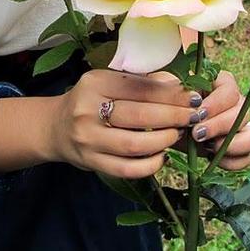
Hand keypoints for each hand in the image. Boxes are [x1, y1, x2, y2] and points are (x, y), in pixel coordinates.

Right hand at [49, 68, 217, 178]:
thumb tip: (176, 84)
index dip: (170, 93)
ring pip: (134, 144)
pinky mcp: (90, 162)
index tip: (192, 96)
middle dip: (173, 116)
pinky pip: (126, 169)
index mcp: (94, 82)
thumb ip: (140, 81)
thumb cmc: (90, 99)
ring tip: (178, 134)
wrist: (55, 126)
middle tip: (193, 116)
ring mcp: (88, 139)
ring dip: (164, 140)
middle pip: (139, 115)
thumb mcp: (108, 81)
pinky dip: (149, 165)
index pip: (139, 87)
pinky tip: (162, 156)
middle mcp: (88, 109)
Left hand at [150, 70, 249, 169]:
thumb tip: (191, 96)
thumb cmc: (166, 104)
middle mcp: (235, 104)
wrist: (165, 127)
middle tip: (196, 133)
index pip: (231, 90)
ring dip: (232, 144)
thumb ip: (175, 89)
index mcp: (220, 84)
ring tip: (210, 147)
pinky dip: (233, 161)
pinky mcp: (237, 149)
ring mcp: (240, 128)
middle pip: (243, 114)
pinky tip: (212, 159)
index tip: (198, 113)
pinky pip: (247, 158)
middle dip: (219, 126)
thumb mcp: (165, 92)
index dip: (217, 103)